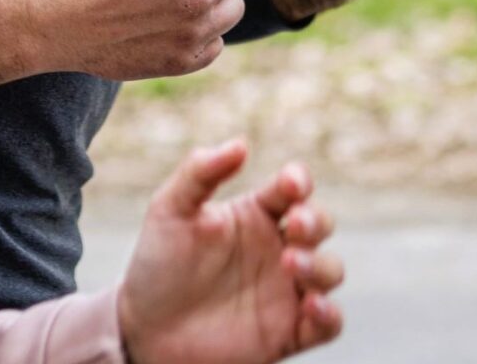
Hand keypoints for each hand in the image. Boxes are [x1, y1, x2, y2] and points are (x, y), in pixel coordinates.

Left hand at [118, 139, 343, 363]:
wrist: (146, 331)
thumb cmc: (158, 266)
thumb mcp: (169, 211)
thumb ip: (199, 172)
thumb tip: (241, 144)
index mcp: (255, 214)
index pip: (291, 188)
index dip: (298, 180)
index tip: (291, 184)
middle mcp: (277, 248)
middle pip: (320, 224)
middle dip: (316, 220)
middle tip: (295, 225)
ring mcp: (286, 290)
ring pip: (331, 270)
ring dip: (320, 264)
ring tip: (290, 264)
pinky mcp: (289, 332)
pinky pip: (329, 323)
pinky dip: (329, 313)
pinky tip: (310, 305)